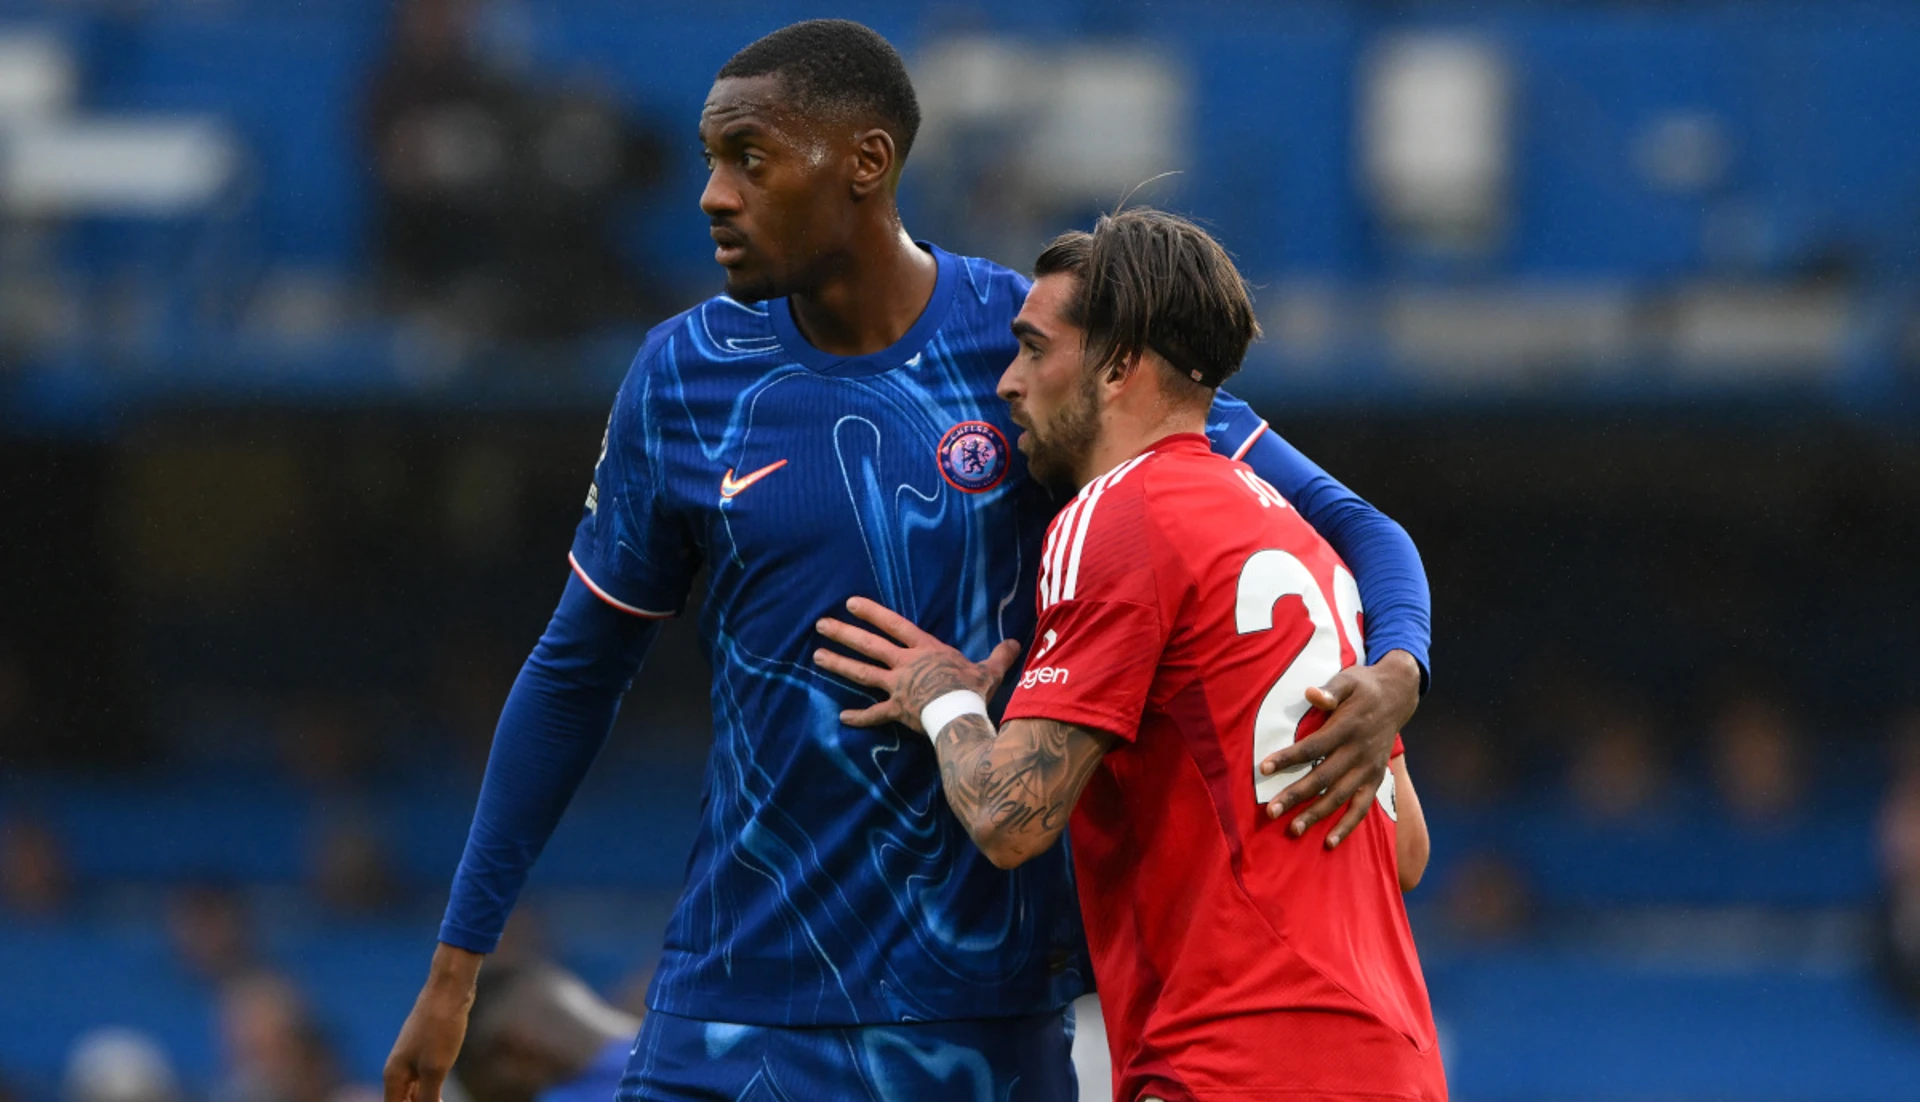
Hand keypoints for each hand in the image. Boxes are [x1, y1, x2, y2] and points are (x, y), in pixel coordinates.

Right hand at [383, 944, 481, 1101]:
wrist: (449, 991)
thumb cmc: (440, 1029)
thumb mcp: (435, 1069)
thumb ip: (427, 1098)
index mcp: (394, 1076)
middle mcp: (398, 1068)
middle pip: (403, 1101)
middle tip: (437, 1101)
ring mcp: (412, 1057)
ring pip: (414, 1091)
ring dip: (424, 1100)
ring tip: (439, 1100)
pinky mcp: (427, 1049)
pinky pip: (424, 1079)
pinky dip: (432, 1090)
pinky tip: (441, 1094)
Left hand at [814, 596, 1022, 729]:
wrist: (962, 716)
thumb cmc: (974, 690)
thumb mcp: (990, 669)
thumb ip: (1000, 654)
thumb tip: (1016, 643)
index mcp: (925, 650)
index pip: (894, 625)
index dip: (873, 613)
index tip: (850, 603)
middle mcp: (906, 665)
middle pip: (869, 646)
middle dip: (844, 634)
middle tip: (821, 625)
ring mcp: (898, 688)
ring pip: (862, 674)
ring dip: (839, 665)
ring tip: (817, 657)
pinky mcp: (897, 711)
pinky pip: (875, 714)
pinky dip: (859, 716)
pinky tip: (842, 716)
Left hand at [1259, 649, 1420, 847]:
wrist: (1398, 696)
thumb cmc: (1363, 687)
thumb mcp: (1347, 680)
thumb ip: (1330, 690)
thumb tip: (1312, 694)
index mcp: (1348, 727)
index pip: (1313, 746)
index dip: (1288, 758)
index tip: (1263, 769)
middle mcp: (1359, 751)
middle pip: (1323, 777)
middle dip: (1296, 795)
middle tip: (1270, 812)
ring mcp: (1369, 769)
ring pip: (1340, 797)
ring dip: (1316, 815)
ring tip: (1293, 830)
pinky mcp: (1376, 779)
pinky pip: (1361, 807)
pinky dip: (1347, 826)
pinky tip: (1329, 842)